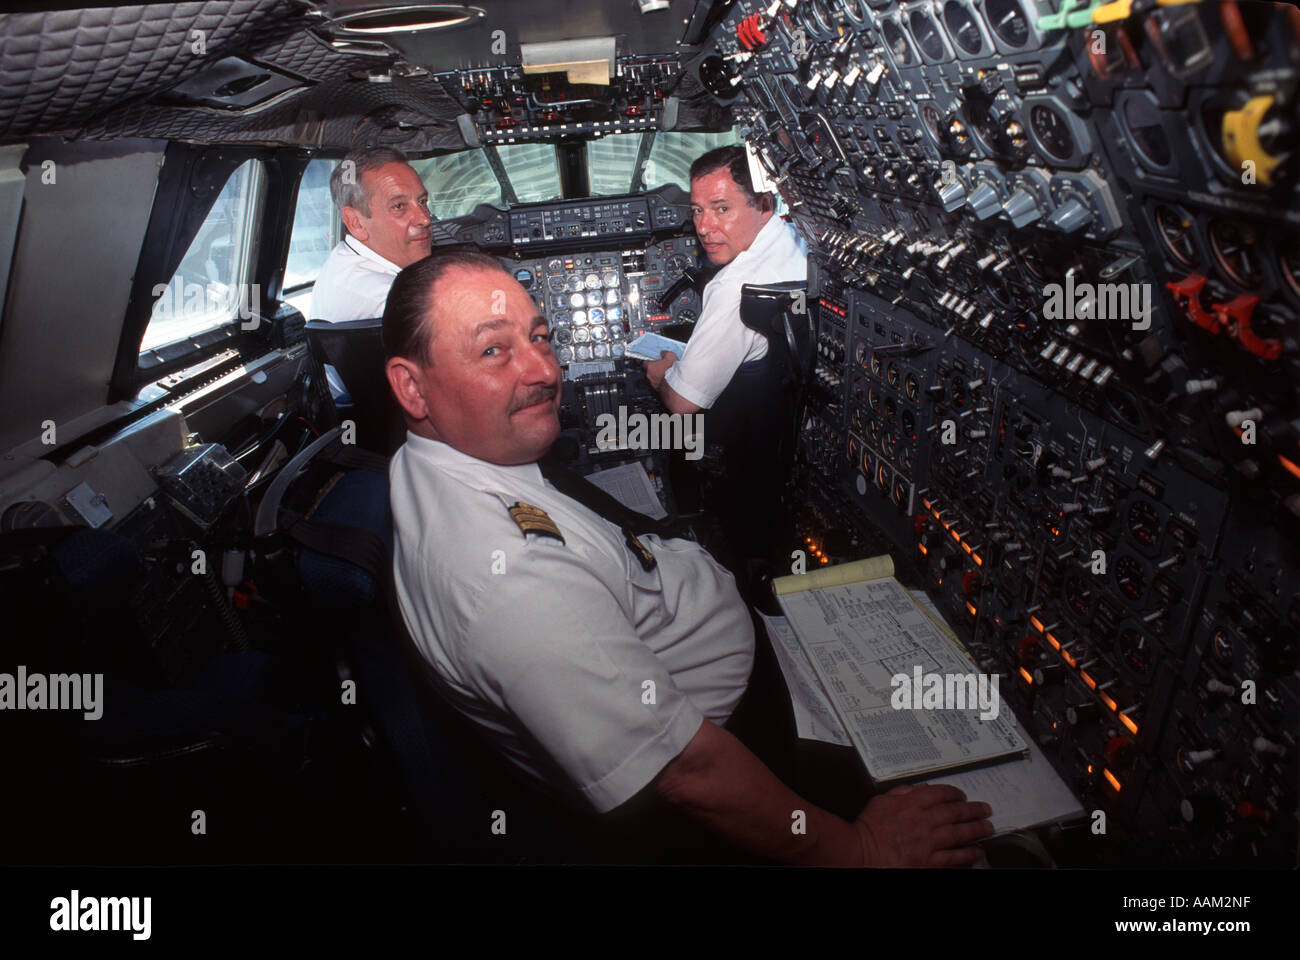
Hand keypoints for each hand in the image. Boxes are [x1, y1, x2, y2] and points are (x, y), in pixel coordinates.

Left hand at [643, 350, 675, 390]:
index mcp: (650, 366)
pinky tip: (668, 382)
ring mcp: (652, 384)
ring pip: (653, 379)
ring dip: (658, 377)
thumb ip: (665, 353)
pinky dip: (661, 383)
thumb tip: (663, 353)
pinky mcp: (657, 390)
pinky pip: (658, 385)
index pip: (645, 362)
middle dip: (654, 370)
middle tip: (662, 368)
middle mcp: (649, 376)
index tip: (654, 361)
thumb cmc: (672, 371)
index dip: (650, 362)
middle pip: (649, 371)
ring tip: (666, 375)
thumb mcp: (670, 356)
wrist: (676, 384)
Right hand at [851, 783, 992, 866]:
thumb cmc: (867, 828)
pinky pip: (952, 858)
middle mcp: (922, 821)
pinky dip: (966, 854)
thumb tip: (921, 788)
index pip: (940, 794)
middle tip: (985, 810)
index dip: (955, 794)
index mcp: (910, 803)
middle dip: (973, 810)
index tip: (962, 796)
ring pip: (958, 834)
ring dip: (976, 830)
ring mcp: (926, 844)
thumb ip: (902, 792)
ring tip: (987, 828)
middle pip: (955, 812)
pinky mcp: (927, 863)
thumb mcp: (881, 801)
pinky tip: (975, 852)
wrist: (859, 852)